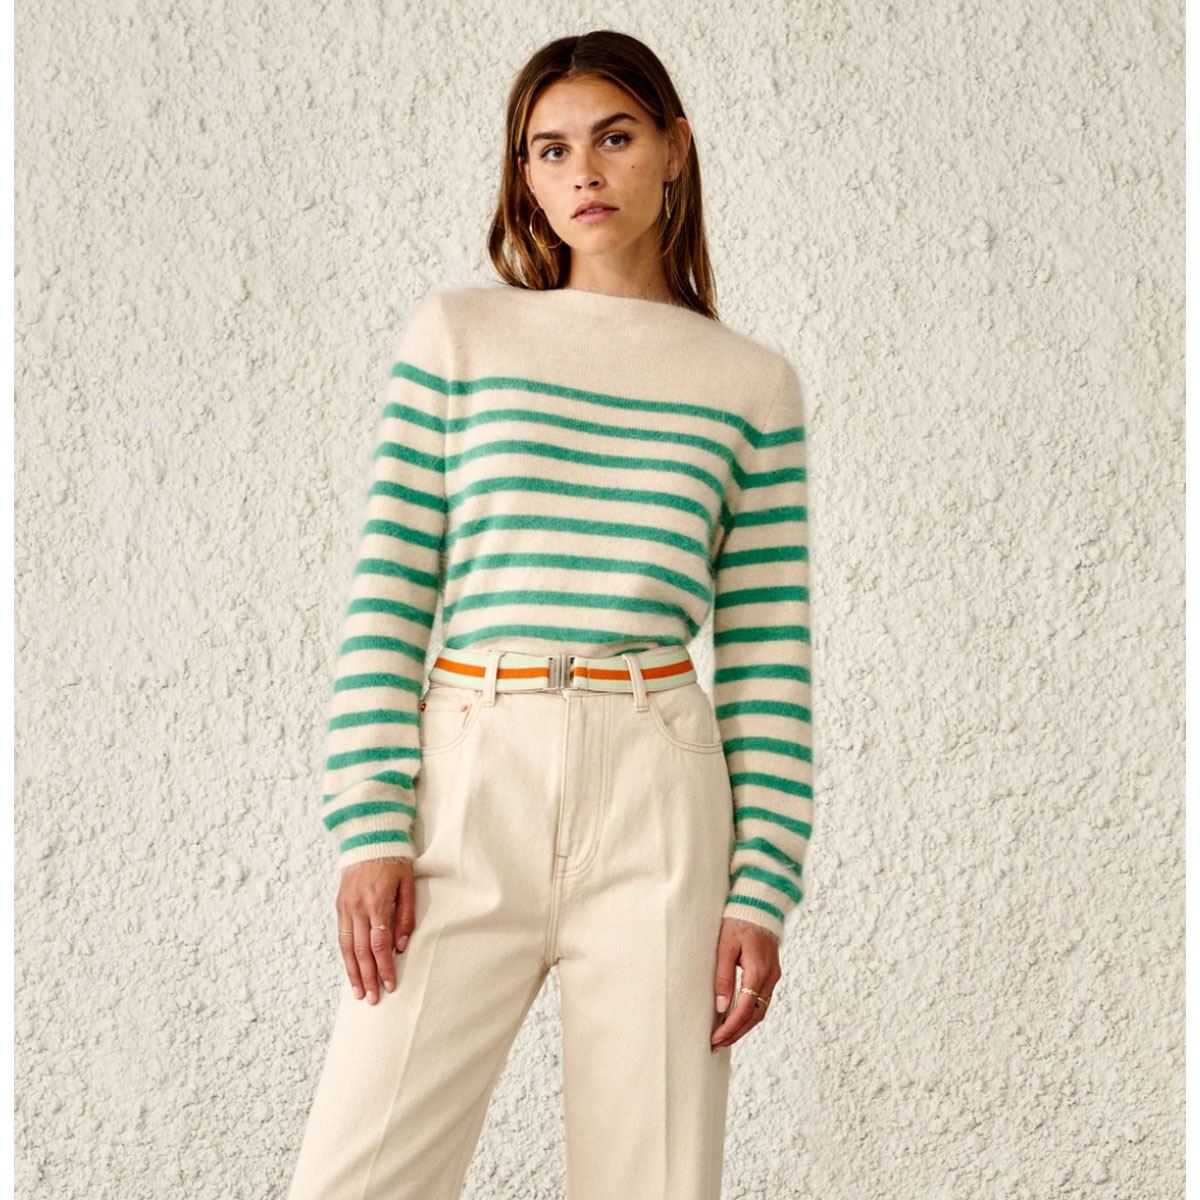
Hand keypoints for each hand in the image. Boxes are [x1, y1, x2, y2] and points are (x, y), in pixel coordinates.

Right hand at [336, 857, 415, 1003]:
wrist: (368, 838)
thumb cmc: (393, 860)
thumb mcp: (407, 884)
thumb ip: (406, 916)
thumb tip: (402, 946)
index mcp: (377, 903)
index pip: (380, 944)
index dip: (384, 967)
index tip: (390, 984)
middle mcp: (357, 908)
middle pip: (362, 951)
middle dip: (368, 977)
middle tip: (373, 999)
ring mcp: (345, 907)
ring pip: (347, 947)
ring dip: (353, 972)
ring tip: (358, 992)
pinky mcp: (339, 905)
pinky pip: (341, 936)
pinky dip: (344, 956)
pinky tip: (350, 969)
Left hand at [710, 917, 780, 1049]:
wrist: (759, 902)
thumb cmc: (739, 920)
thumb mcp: (725, 947)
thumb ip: (723, 977)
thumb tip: (722, 1007)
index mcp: (758, 971)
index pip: (744, 1010)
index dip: (729, 1028)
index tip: (715, 1039)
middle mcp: (770, 976)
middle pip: (755, 1016)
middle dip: (736, 1033)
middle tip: (717, 1044)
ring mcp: (773, 975)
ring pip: (761, 1010)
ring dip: (744, 1026)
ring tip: (725, 1036)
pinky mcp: (771, 971)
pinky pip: (763, 999)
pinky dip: (750, 1013)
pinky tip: (736, 1017)